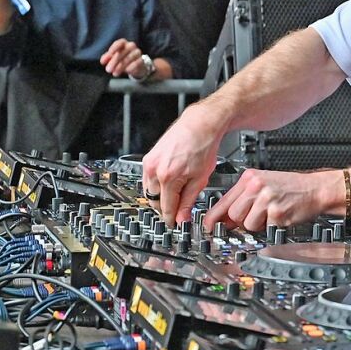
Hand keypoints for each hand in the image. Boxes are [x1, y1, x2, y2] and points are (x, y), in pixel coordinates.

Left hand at [100, 38, 144, 76]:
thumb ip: (107, 58)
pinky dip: (131, 67)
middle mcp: (131, 46)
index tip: (110, 53)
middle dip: (115, 61)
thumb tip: (102, 61)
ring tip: (115, 73)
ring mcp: (137, 53)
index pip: (120, 42)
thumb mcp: (114, 58)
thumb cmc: (123, 59)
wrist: (136, 66)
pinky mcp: (142, 60)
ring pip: (129, 58)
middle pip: (123, 51)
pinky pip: (137, 63)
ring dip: (121, 66)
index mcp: (124, 43)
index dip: (114, 47)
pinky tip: (126, 71)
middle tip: (108, 69)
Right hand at [142, 104, 227, 225]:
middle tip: (177, 212)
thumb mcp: (200, 179)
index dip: (172, 219)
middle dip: (165, 209)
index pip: (166, 208)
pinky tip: (168, 185)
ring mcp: (149, 163)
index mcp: (168, 177)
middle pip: (154, 202)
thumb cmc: (203, 146)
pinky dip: (156, 186)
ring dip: (159, 198)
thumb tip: (181, 218)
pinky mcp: (148, 158)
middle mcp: (155, 170)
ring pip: (149, 191)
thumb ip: (189, 201)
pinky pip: (148, 179)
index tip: (176, 224)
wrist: (200, 125)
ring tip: (175, 197)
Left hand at [206, 168, 332, 230]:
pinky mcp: (277, 212)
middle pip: (234, 215)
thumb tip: (224, 219)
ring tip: (270, 214)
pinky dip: (271, 227)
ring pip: (247, 224)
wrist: (316, 189)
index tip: (208, 227)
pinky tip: (280, 216)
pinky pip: (264, 228)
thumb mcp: (263, 184)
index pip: (224, 200)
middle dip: (242, 221)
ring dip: (258, 225)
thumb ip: (243, 199)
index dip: (214, 217)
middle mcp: (256, 186)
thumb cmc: (291, 187)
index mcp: (250, 178)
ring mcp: (266, 199)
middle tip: (255, 216)